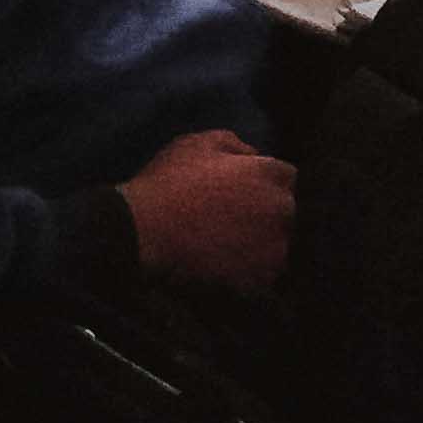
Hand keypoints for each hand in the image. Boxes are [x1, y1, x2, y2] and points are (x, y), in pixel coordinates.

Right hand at [118, 130, 292, 295]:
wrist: (138, 234)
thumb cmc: (168, 184)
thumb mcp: (200, 144)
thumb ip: (236, 146)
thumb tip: (253, 156)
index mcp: (274, 173)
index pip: (283, 179)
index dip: (259, 187)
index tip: (237, 198)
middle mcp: (282, 208)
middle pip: (281, 214)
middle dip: (261, 218)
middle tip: (227, 227)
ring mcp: (274, 246)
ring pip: (274, 247)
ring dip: (256, 250)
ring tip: (222, 254)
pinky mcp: (259, 279)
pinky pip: (261, 278)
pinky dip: (246, 278)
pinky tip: (222, 275)